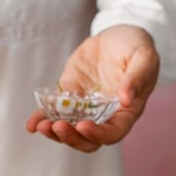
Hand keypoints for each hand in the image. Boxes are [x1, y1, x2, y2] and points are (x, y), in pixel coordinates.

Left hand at [26, 25, 159, 151]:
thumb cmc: (135, 48)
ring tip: (41, 126)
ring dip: (54, 132)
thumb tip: (127, 100)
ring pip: (69, 130)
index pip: (113, 133)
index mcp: (125, 112)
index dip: (98, 134)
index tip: (83, 126)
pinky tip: (31, 124)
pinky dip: (42, 118)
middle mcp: (104, 116)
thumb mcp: (144, 57)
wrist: (117, 35)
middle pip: (87, 140)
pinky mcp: (69, 96)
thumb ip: (137, 78)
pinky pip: (54, 111)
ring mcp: (84, 108)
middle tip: (57, 126)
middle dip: (71, 137)